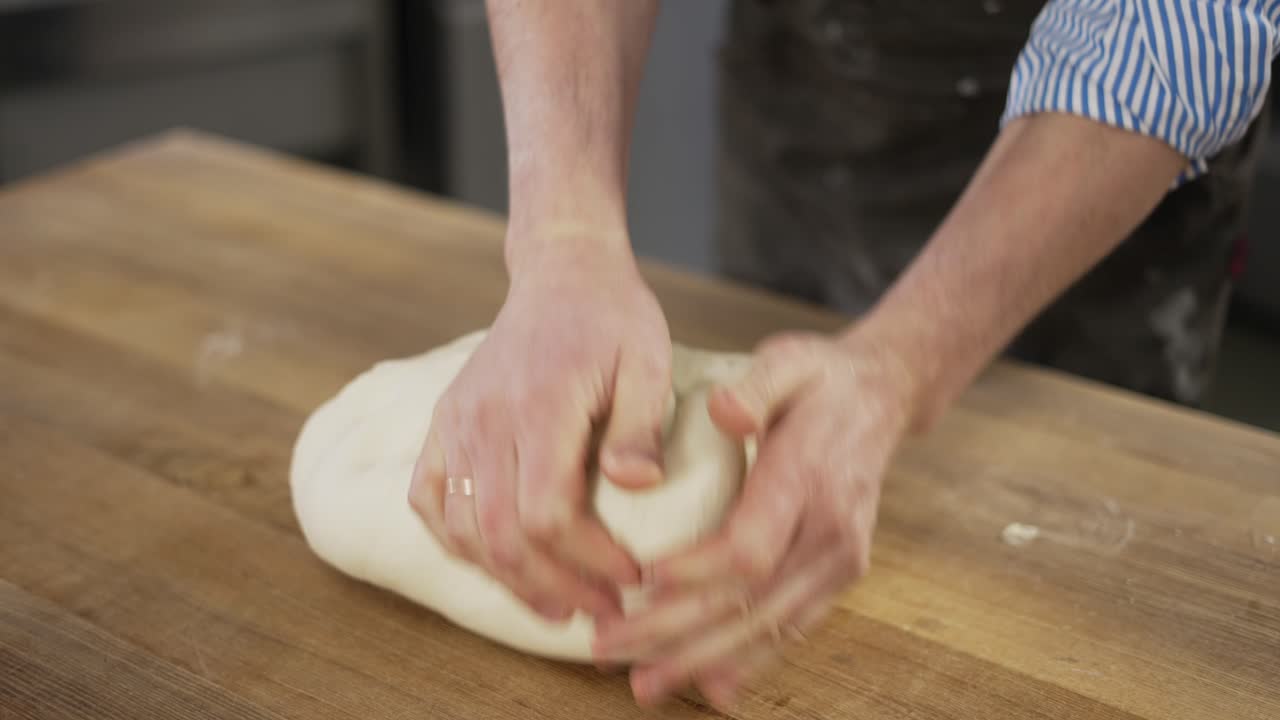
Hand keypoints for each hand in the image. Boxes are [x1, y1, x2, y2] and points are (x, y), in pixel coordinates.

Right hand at [408, 230, 671, 621]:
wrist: (562, 274)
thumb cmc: (614, 319)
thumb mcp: (649, 360)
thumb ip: (640, 425)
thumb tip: (636, 485)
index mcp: (539, 404)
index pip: (547, 511)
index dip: (587, 560)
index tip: (631, 579)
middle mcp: (484, 417)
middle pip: (499, 532)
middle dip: (551, 586)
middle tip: (600, 615)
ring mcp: (455, 421)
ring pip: (459, 526)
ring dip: (506, 578)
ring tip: (557, 606)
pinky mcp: (444, 423)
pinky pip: (429, 499)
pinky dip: (456, 543)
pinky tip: (496, 566)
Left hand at [592, 330, 918, 707]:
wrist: (883, 398)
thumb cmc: (821, 378)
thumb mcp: (789, 359)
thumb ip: (756, 384)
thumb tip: (725, 411)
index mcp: (809, 481)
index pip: (750, 546)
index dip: (697, 571)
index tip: (642, 583)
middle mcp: (830, 531)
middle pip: (750, 601)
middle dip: (677, 634)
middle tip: (611, 649)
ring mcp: (839, 561)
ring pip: (767, 626)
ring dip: (703, 660)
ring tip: (645, 685)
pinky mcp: (837, 574)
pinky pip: (790, 627)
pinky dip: (749, 661)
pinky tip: (711, 688)